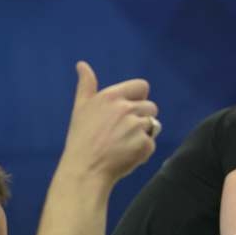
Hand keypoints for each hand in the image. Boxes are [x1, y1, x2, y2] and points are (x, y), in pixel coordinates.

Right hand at [58, 61, 158, 185]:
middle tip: (121, 132)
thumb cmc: (82, 138)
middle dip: (141, 118)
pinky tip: (126, 155)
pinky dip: (142, 150)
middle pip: (151, 107)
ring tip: (122, 143)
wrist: (85, 170)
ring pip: (153, 125)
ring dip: (143, 134)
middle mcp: (126, 108)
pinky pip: (151, 143)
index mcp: (112, 96)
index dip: (138, 98)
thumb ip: (86, 85)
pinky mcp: (145, 144)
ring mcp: (137, 126)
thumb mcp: (81, 108)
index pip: (142, 86)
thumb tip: (82, 64)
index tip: (127, 110)